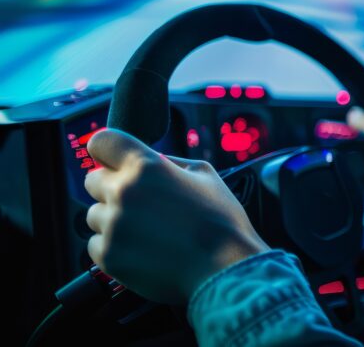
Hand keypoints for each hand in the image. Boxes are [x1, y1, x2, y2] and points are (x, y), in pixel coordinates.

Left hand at [83, 129, 269, 304]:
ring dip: (113, 220)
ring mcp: (113, 225)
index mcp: (146, 166)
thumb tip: (151, 159)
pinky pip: (95, 245)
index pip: (102, 142)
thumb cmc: (220, 220)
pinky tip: (142, 250)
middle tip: (140, 203)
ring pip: (94, 215)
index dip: (106, 152)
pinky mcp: (108, 255)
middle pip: (92, 181)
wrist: (224, 267)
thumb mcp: (204, 174)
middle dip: (111, 188)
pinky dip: (114, 247)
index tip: (111, 161)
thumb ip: (170, 162)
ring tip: (147, 231)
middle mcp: (123, 192)